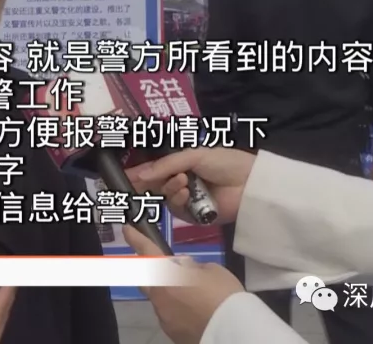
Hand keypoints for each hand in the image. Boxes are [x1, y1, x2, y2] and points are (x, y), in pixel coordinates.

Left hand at [124, 226, 244, 343]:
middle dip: (152, 271)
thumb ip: (194, 267)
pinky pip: (171, 316)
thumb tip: (185, 268)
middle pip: (147, 279)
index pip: (147, 251)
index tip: (127, 229)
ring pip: (161, 299)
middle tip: (166, 268)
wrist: (233, 334)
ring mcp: (163, 317)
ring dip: (171, 293)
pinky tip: (195, 312)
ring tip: (194, 295)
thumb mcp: (213, 270)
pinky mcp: (171, 333)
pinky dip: (179, 311)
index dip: (136, 238)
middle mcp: (158, 296)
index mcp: (166, 275)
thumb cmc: (223, 296)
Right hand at [127, 148, 254, 223]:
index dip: (140, 172)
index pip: (156, 169)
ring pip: (165, 198)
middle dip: (145, 184)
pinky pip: (177, 210)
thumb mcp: (194, 156)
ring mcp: (188, 200)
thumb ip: (166, 165)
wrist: (250, 184)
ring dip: (169, 189)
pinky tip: (186, 192)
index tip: (123, 175)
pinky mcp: (194, 216)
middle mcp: (182, 182)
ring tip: (182, 181)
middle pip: (155, 186)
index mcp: (182, 165)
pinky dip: (178, 200)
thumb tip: (140, 175)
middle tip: (132, 184)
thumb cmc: (224, 163)